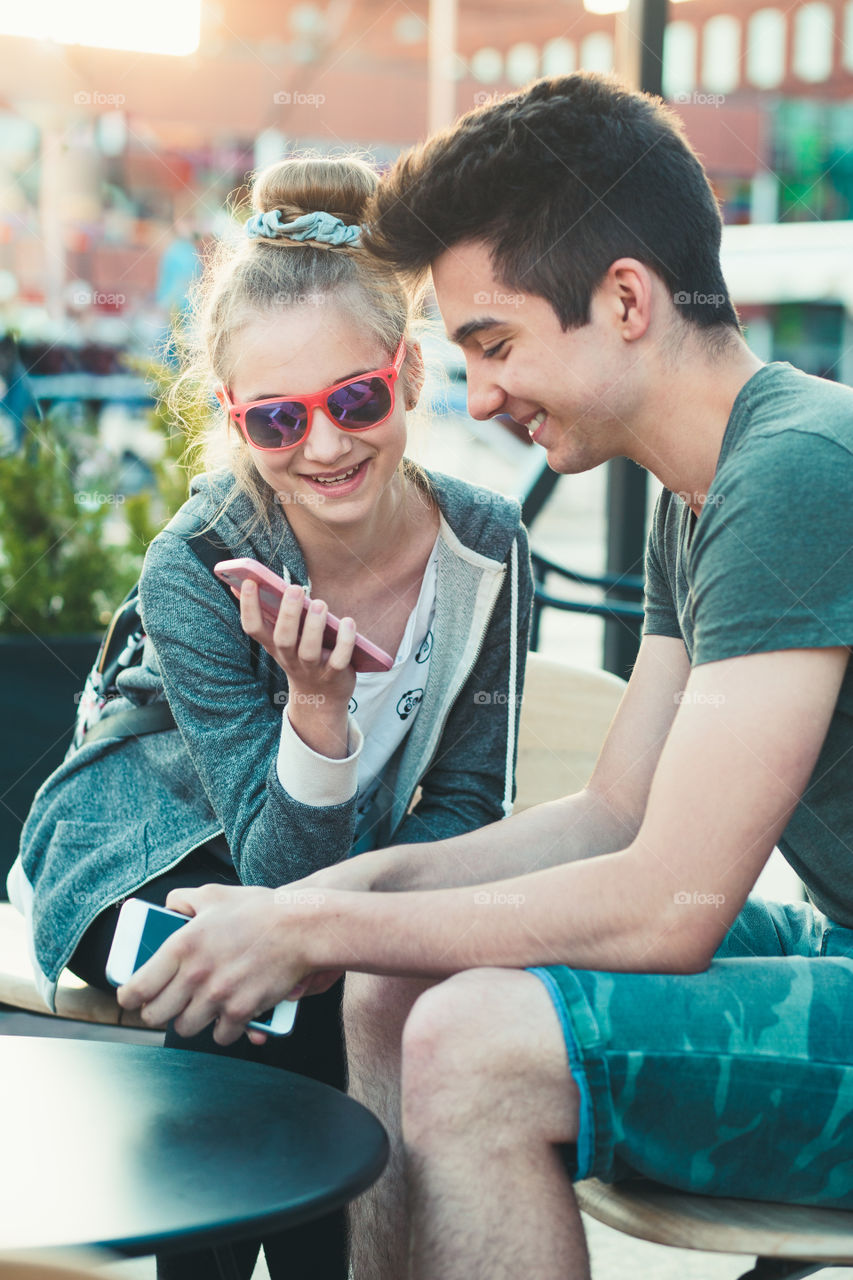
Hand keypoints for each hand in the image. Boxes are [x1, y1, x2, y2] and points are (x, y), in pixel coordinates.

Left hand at [115, 883, 313, 1045]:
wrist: (301, 928)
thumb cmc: (259, 910)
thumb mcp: (215, 895)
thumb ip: (184, 900)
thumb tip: (168, 906)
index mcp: (181, 945)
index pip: (137, 987)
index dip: (129, 998)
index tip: (132, 998)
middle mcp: (194, 974)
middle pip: (156, 1015)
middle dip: (158, 1013)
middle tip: (166, 1005)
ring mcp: (217, 996)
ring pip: (185, 1029)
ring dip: (189, 1022)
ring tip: (197, 1010)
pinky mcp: (241, 1011)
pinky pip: (221, 1035)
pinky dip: (223, 1030)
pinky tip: (227, 1016)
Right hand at [239, 582, 356, 756]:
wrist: (320, 698)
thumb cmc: (300, 656)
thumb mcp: (281, 638)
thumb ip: (268, 613)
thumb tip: (240, 583)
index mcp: (273, 645)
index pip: (253, 628)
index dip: (249, 606)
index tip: (251, 582)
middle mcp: (290, 658)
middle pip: (283, 639)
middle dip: (288, 614)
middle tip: (295, 589)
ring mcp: (312, 668)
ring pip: (309, 650)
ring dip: (314, 627)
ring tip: (319, 604)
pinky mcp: (335, 674)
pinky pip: (339, 659)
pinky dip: (345, 641)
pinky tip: (348, 622)